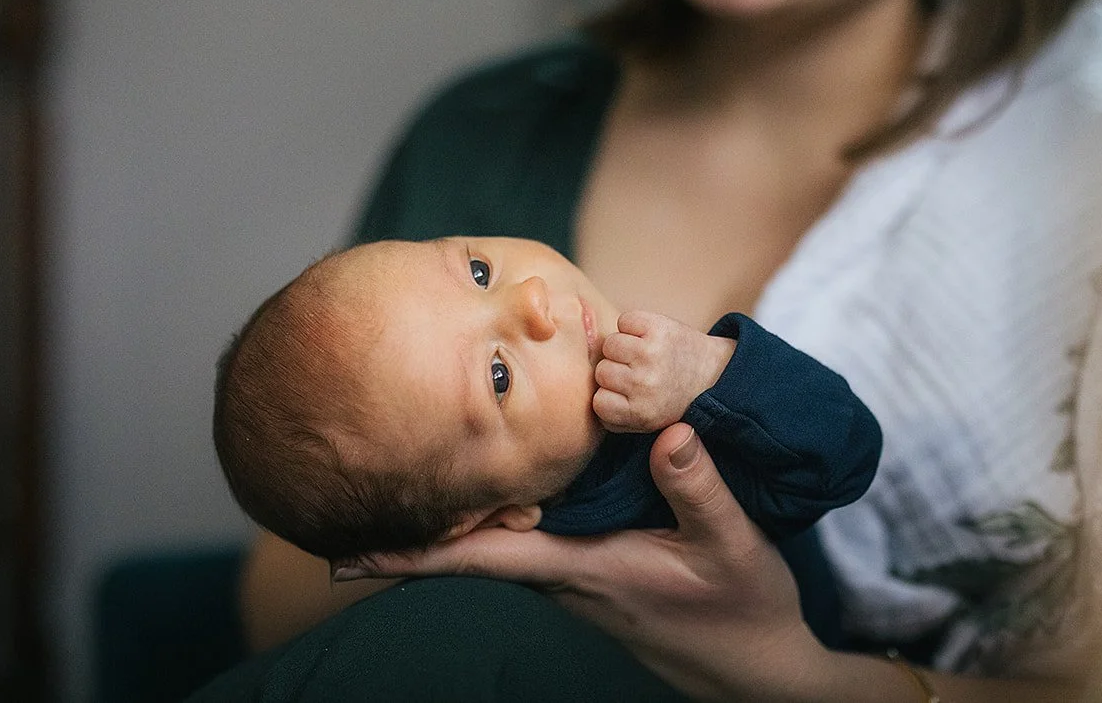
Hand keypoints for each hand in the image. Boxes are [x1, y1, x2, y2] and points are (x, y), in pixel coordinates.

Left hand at [332, 424, 825, 702]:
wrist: (757, 669)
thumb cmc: (741, 611)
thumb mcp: (732, 546)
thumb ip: (698, 488)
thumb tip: (666, 430)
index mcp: (581, 568)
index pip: (479, 560)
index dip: (410, 557)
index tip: (344, 557)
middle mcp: (564, 574)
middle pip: (471, 549)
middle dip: (411, 530)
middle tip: (343, 502)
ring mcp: (576, 575)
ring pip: (497, 542)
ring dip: (451, 519)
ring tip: (398, 483)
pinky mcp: (594, 568)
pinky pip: (528, 538)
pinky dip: (496, 514)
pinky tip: (491, 486)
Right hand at [593, 311, 735, 432]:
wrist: (714, 373)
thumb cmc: (671, 398)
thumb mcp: (644, 424)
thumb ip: (613, 419)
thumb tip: (589, 398)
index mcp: (641, 413)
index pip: (598, 402)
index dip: (610, 396)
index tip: (628, 396)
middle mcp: (645, 384)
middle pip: (601, 371)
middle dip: (616, 371)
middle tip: (639, 374)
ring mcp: (651, 353)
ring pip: (610, 344)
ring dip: (623, 347)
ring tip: (643, 355)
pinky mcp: (659, 327)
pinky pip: (625, 320)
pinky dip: (633, 325)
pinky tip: (648, 337)